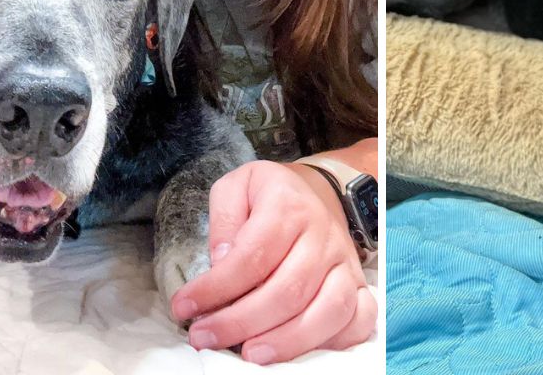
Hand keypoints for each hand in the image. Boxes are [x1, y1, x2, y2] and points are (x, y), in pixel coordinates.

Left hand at [171, 160, 375, 363]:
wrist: (317, 191)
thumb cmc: (270, 197)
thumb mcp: (237, 187)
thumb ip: (224, 218)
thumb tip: (221, 260)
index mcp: (289, 206)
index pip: (252, 255)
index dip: (216, 288)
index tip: (184, 307)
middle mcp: (322, 236)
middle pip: (287, 290)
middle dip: (241, 322)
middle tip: (205, 337)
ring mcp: (345, 263)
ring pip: (328, 310)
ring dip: (287, 341)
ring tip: (250, 355)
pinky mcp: (358, 284)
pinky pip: (359, 319)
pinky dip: (335, 342)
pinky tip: (299, 352)